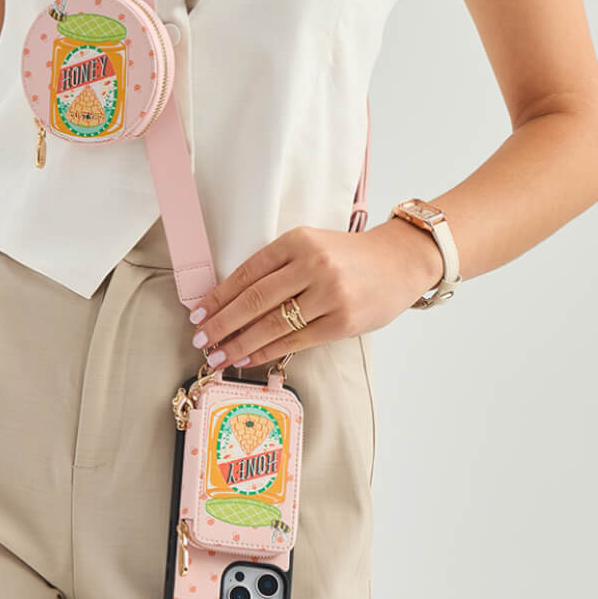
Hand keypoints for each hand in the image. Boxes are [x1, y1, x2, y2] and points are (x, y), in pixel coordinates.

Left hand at [186, 218, 444, 370]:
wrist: (399, 261)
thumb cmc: (349, 257)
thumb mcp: (312, 246)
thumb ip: (279, 267)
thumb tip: (232, 301)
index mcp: (298, 240)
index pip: (249, 271)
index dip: (220, 295)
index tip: (198, 311)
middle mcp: (312, 264)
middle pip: (255, 299)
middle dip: (222, 322)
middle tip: (200, 339)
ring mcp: (329, 294)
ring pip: (273, 324)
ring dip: (240, 342)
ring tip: (218, 355)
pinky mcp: (342, 322)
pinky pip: (296, 341)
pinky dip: (267, 351)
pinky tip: (249, 358)